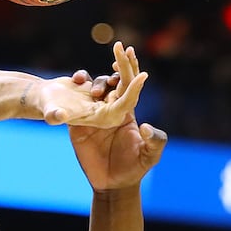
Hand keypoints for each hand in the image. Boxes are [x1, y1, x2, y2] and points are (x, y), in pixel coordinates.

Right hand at [37, 41, 147, 127]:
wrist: (40, 102)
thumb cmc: (45, 107)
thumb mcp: (50, 112)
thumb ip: (54, 115)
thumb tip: (58, 116)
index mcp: (103, 118)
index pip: (124, 104)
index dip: (133, 90)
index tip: (143, 75)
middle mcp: (107, 111)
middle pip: (125, 89)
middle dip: (127, 69)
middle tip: (126, 49)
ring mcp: (103, 101)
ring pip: (119, 82)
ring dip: (119, 66)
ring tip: (117, 50)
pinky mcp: (98, 92)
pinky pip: (108, 78)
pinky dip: (99, 72)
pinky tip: (76, 79)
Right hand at [68, 43, 166, 190]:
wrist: (112, 184)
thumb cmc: (133, 169)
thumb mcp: (149, 157)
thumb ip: (154, 141)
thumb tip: (144, 124)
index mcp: (127, 114)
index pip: (129, 87)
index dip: (131, 71)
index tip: (130, 55)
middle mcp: (112, 110)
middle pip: (115, 82)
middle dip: (120, 63)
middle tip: (119, 46)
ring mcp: (94, 116)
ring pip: (96, 89)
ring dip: (96, 81)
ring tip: (93, 89)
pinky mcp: (79, 125)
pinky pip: (77, 102)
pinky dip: (78, 88)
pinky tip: (77, 81)